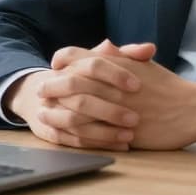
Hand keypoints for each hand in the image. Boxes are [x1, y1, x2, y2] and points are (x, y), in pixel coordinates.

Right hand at [5, 40, 153, 150]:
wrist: (46, 93)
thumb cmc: (87, 77)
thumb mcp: (103, 62)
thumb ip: (127, 55)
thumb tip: (149, 49)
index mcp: (71, 64)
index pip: (93, 65)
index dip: (115, 74)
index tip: (138, 85)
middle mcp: (57, 85)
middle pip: (82, 97)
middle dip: (110, 109)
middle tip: (135, 118)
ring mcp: (50, 109)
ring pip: (76, 122)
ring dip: (104, 131)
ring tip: (130, 135)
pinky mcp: (50, 131)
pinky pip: (74, 140)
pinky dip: (99, 144)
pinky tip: (121, 146)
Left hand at [49, 43, 195, 149]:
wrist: (191, 109)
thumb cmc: (167, 86)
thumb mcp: (143, 65)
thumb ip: (119, 56)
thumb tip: (102, 47)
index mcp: (115, 64)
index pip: (77, 56)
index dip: (61, 61)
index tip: (54, 68)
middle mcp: (111, 83)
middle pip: (69, 80)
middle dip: (51, 86)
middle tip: (40, 91)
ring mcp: (115, 106)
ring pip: (75, 106)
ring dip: (57, 109)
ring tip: (44, 113)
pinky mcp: (119, 129)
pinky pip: (89, 130)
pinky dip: (72, 130)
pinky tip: (63, 131)